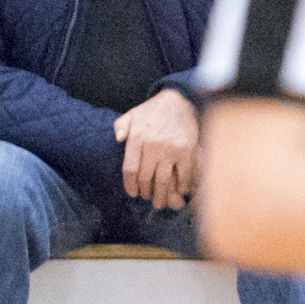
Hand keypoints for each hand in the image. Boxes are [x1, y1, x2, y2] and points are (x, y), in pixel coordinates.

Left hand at [114, 89, 198, 210]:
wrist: (178, 101)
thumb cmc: (152, 111)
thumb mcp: (132, 115)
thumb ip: (120, 126)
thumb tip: (118, 139)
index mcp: (137, 137)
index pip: (130, 168)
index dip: (130, 185)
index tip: (132, 193)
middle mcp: (152, 144)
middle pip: (146, 177)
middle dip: (145, 192)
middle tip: (146, 197)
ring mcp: (170, 149)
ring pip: (163, 180)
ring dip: (161, 195)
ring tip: (159, 202)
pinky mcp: (187, 150)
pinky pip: (183, 174)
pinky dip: (181, 186)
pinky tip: (179, 191)